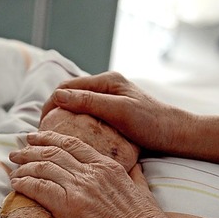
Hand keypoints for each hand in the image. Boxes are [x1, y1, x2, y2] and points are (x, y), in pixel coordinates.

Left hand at [9, 130, 173, 217]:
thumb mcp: (142, 189)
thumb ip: (133, 175)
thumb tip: (133, 167)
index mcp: (108, 166)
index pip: (72, 144)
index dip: (49, 138)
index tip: (35, 138)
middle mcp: (91, 172)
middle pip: (52, 153)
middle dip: (30, 150)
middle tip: (16, 151)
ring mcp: (80, 188)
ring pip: (42, 168)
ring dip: (23, 167)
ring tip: (12, 169)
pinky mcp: (69, 206)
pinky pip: (38, 187)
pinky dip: (24, 183)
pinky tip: (15, 184)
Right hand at [41, 71, 192, 154]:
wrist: (177, 135)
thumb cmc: (152, 124)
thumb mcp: (120, 112)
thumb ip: (90, 102)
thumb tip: (58, 96)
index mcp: (106, 81)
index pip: (66, 87)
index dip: (50, 104)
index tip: (41, 125)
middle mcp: (106, 85)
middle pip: (68, 94)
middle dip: (52, 111)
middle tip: (43, 132)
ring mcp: (109, 98)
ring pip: (75, 104)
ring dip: (62, 117)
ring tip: (53, 135)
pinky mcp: (112, 111)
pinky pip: (85, 113)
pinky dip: (74, 122)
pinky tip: (71, 136)